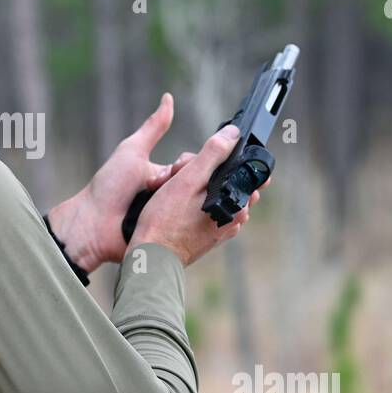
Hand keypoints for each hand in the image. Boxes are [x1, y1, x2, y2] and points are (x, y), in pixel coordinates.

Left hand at [46, 94, 192, 270]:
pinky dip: (189, 223)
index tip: (176, 169)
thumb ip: (153, 127)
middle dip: (189, 183)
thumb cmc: (109, 186)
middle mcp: (171, 194)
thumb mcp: (133, 151)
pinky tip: (192, 220)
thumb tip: (168, 97)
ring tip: (171, 202)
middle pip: (198, 184)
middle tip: (166, 186)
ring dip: (189, 203)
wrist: (93, 224)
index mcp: (165, 175)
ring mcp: (171, 215)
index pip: (193, 165)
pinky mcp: (170, 234)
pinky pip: (188, 228)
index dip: (192, 164)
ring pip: (196, 206)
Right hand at [129, 122, 266, 266]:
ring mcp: (222, 228)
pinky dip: (187, 202)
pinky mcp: (208, 236)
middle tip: (173, 175)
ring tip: (166, 190)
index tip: (193, 162)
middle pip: (223, 177)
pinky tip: (169, 204)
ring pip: (211, 192)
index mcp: (238, 202)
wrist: (150, 258)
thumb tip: (233, 134)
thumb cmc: (165, 221)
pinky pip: (202, 208)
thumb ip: (213, 154)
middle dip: (197, 170)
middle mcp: (235, 217)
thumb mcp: (188, 179)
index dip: (218, 155)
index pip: (241, 167)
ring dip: (189, 185)